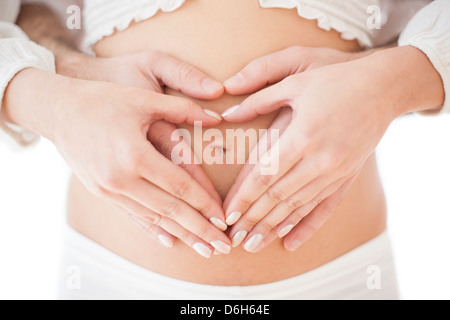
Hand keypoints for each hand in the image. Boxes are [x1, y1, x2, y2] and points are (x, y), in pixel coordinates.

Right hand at [60, 51, 227, 252]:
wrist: (57, 111)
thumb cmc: (102, 100)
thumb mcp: (142, 98)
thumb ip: (182, 108)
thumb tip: (217, 118)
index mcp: (134, 154)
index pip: (180, 185)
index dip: (205, 203)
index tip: (225, 218)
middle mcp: (121, 178)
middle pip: (170, 209)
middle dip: (200, 228)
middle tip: (222, 245)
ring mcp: (109, 189)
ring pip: (153, 217)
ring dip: (182, 234)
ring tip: (204, 248)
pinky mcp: (102, 193)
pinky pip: (133, 216)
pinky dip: (153, 229)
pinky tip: (170, 241)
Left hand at [221, 46, 401, 251]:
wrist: (384, 87)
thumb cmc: (335, 79)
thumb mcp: (295, 81)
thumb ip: (258, 99)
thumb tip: (227, 115)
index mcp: (303, 135)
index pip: (265, 176)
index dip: (244, 198)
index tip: (227, 216)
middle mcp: (320, 159)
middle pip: (278, 197)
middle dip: (252, 220)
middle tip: (231, 239)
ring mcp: (336, 171)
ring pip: (298, 207)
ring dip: (273, 228)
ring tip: (251, 245)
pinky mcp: (346, 176)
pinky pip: (324, 207)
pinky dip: (305, 226)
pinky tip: (290, 242)